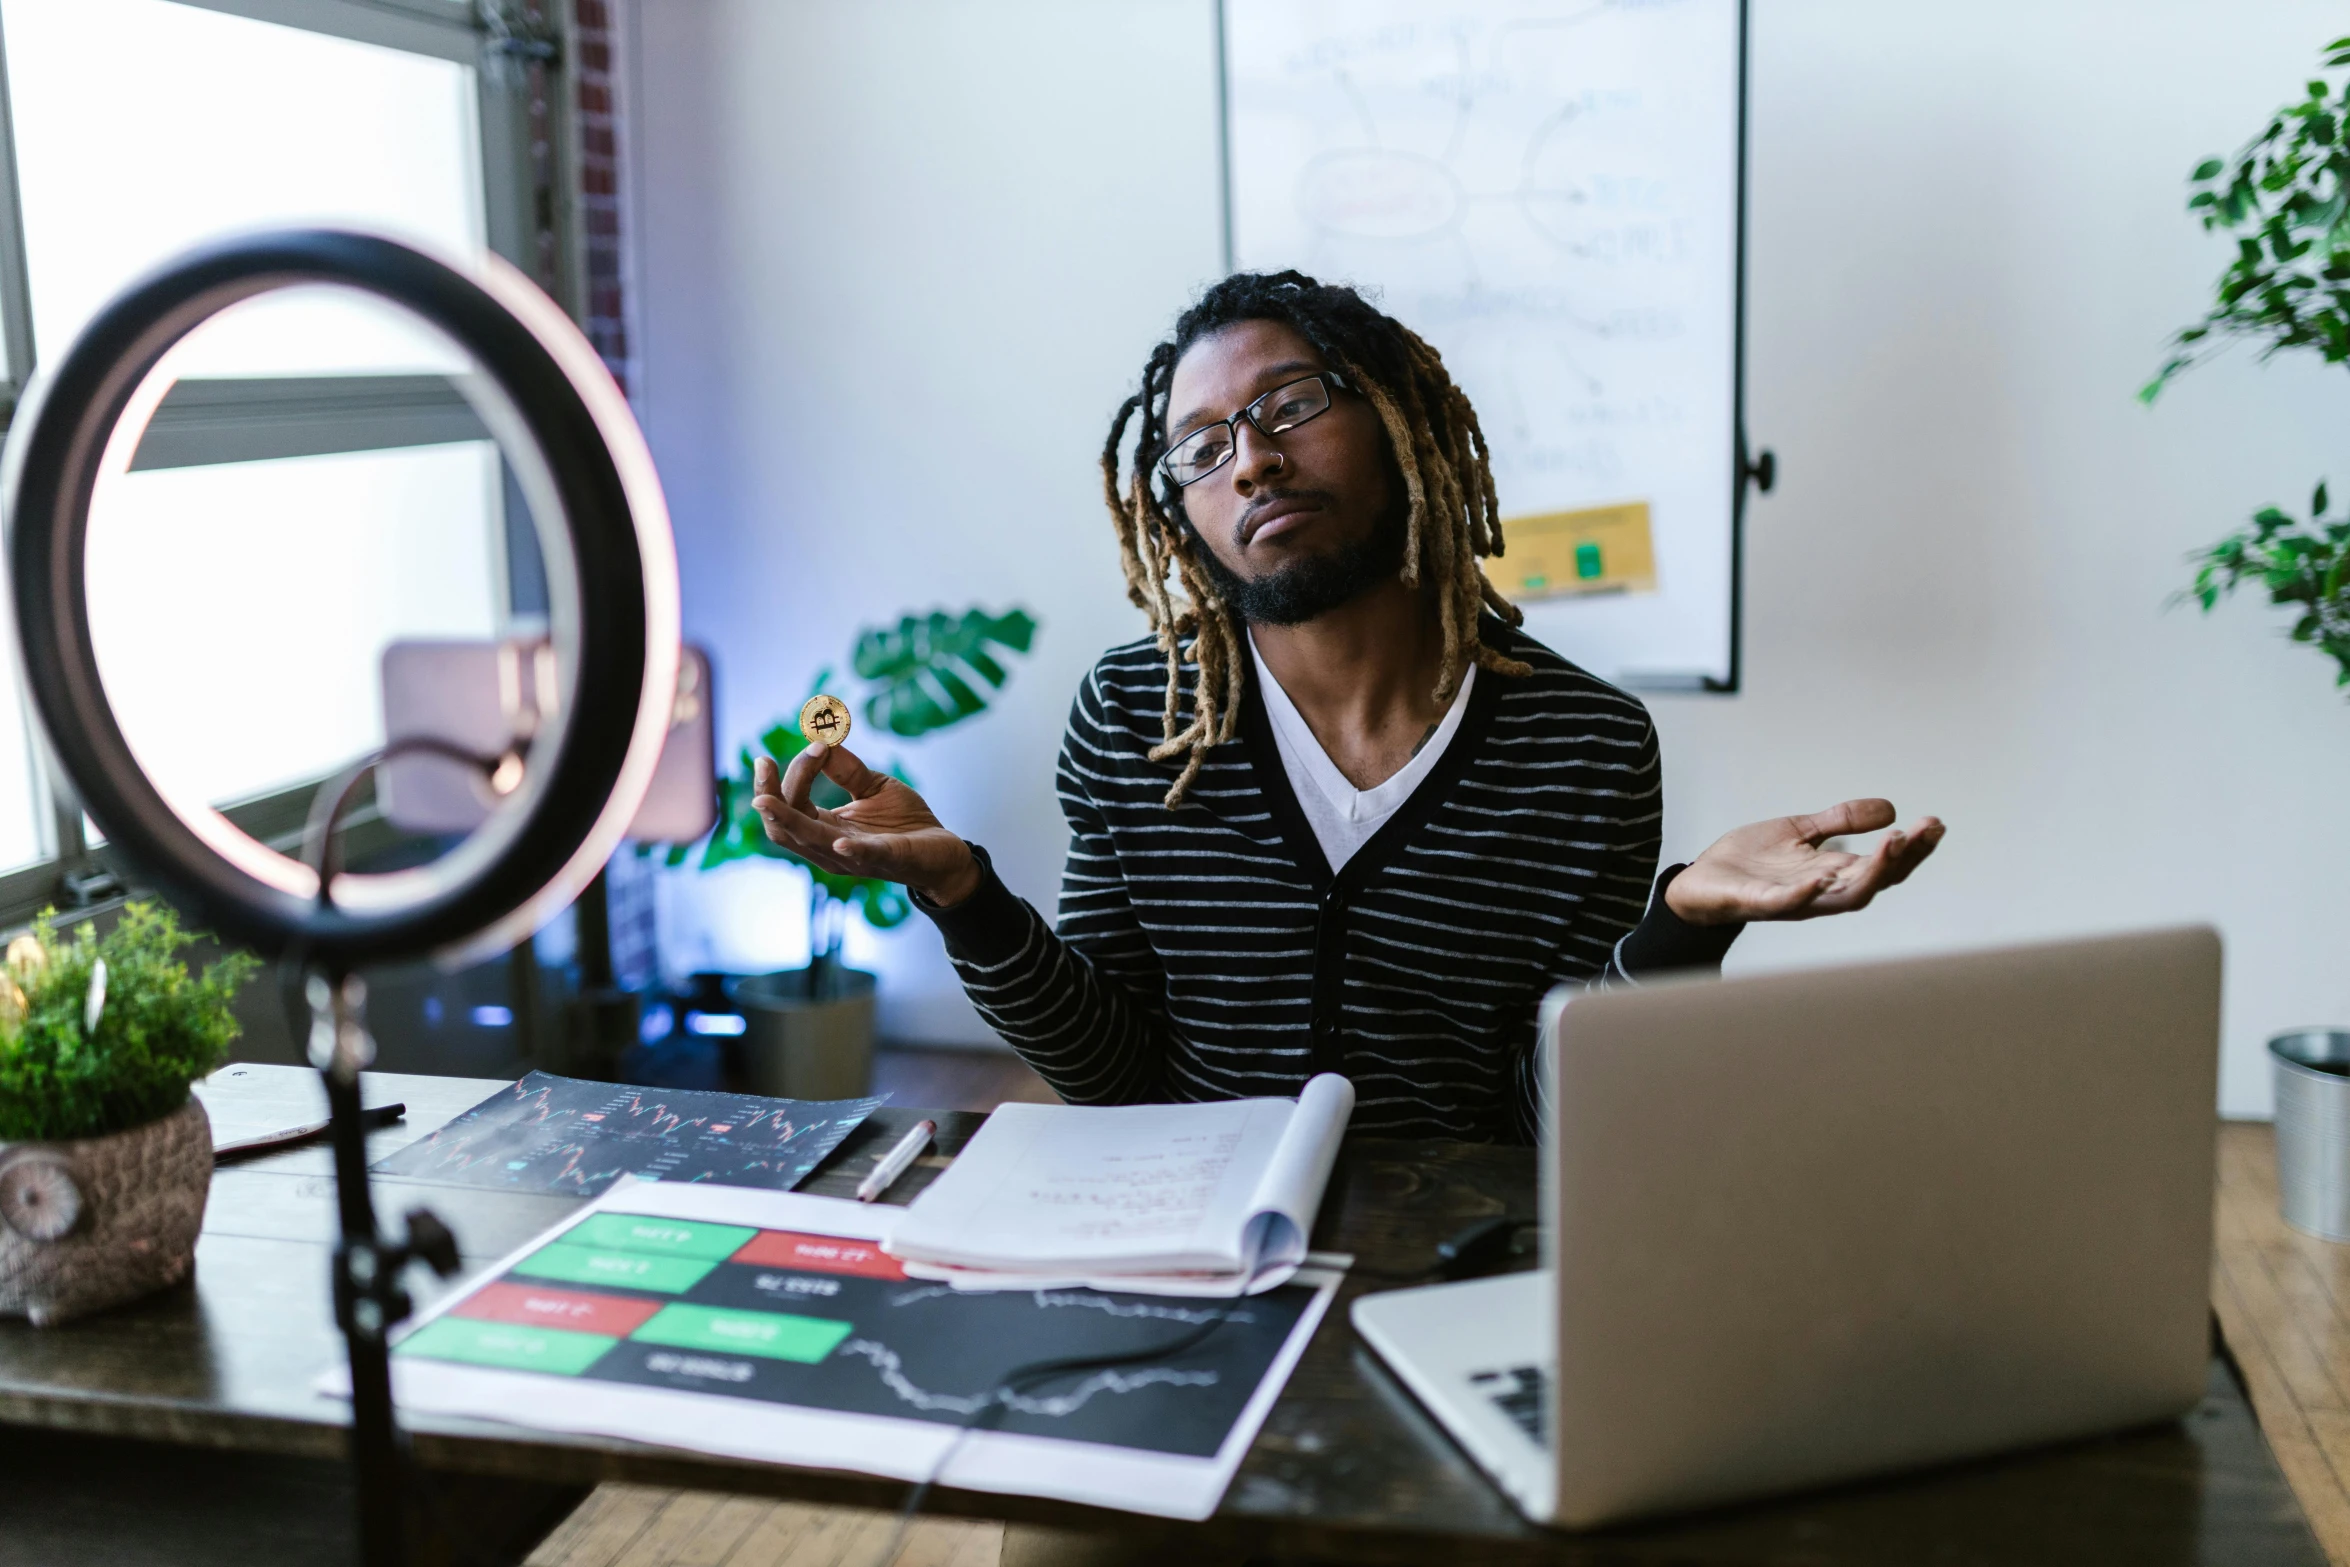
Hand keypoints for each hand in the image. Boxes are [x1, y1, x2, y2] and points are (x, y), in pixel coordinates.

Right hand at [751, 746, 981, 907]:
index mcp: (825, 829)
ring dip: (788, 819)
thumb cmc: (904, 823)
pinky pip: (865, 856)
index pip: (792, 804)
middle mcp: (831, 848)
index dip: (792, 774)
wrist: (943, 851)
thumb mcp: (872, 786)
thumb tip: (821, 740)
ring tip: (766, 800)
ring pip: (812, 842)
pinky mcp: (889, 859)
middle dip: (770, 797)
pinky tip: (840, 840)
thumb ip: (846, 769)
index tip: (814, 743)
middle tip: (762, 764)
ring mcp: (856, 858)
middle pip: (785, 828)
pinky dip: (852, 849)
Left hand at [1665, 799, 1944, 926]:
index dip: (1913, 848)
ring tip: (1893, 843)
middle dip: (1905, 857)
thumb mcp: (1799, 831)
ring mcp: (1793, 899)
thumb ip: (1839, 820)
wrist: (1700, 881)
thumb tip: (1889, 808)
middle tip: (1925, 830)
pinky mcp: (1761, 903)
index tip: (1936, 824)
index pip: (1884, 865)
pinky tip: (1822, 876)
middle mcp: (1821, 890)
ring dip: (1871, 873)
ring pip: (1844, 898)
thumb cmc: (1749, 863)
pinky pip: (1789, 903)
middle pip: (1876, 881)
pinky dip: (1807, 894)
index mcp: (1832, 873)